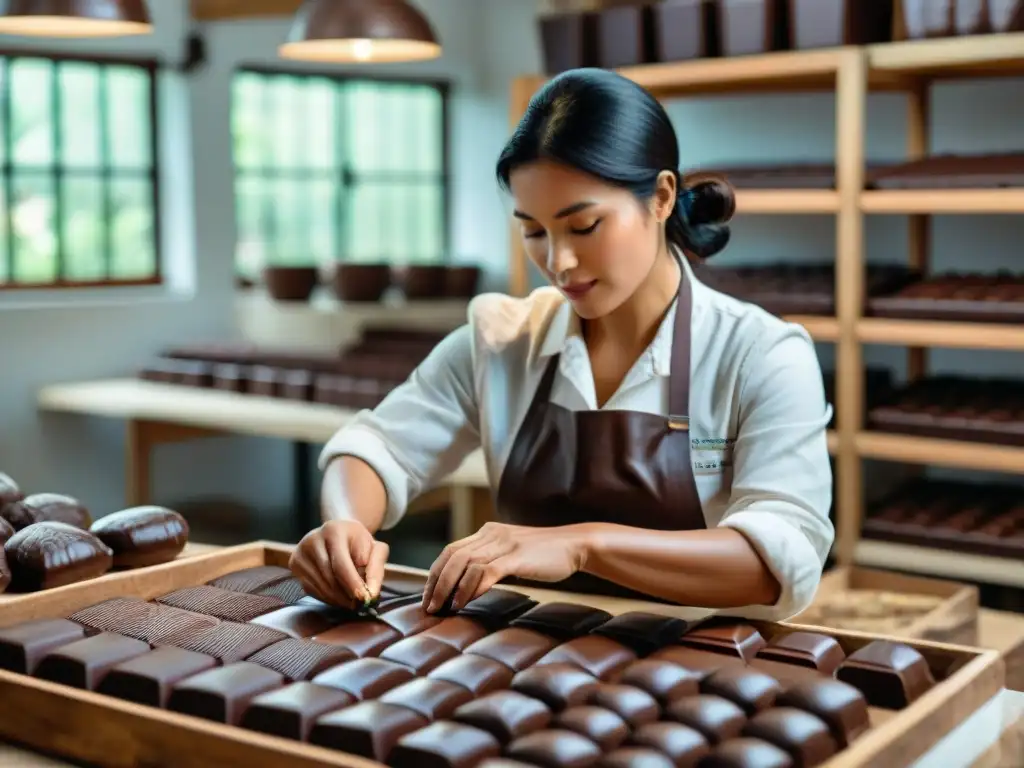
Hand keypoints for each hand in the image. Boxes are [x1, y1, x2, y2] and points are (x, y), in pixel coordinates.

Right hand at [289, 519, 388, 607]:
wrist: (338, 532)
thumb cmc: (358, 543)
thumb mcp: (375, 549)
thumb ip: (376, 569)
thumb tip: (371, 593)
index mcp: (333, 530)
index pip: (341, 564)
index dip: (353, 584)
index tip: (364, 599)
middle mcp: (312, 539)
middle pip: (329, 578)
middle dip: (347, 595)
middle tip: (360, 604)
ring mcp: (300, 552)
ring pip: (321, 587)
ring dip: (339, 599)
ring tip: (352, 600)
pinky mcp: (294, 564)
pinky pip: (312, 589)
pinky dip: (328, 597)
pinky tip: (339, 595)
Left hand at [422, 522, 587, 612]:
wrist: (576, 545)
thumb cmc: (546, 555)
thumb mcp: (513, 552)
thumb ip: (493, 561)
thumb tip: (470, 585)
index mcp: (488, 531)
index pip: (451, 550)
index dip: (435, 573)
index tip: (428, 595)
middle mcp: (492, 534)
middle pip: (452, 556)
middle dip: (436, 583)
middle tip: (428, 607)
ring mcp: (504, 544)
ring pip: (464, 564)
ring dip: (448, 588)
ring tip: (442, 608)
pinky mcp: (516, 557)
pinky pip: (486, 571)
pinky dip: (470, 588)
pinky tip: (463, 602)